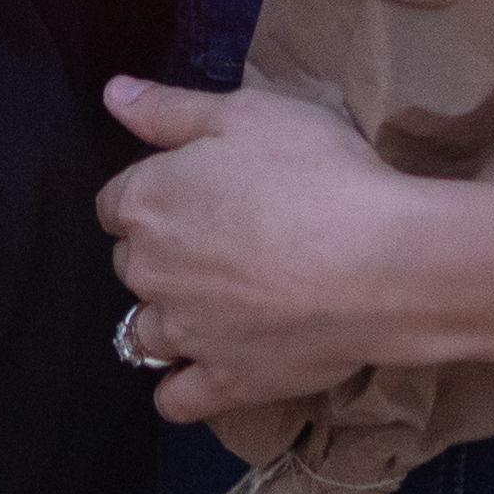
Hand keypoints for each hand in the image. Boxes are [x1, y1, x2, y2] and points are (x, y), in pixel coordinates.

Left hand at [97, 72, 433, 424]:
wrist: (381, 260)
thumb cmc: (315, 173)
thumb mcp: (246, 114)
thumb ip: (169, 109)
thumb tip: (111, 94)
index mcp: (148, 202)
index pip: (115, 204)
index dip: (155, 195)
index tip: (195, 193)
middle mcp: (150, 272)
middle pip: (132, 266)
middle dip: (162, 254)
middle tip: (221, 242)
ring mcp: (185, 335)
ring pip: (145, 333)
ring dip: (167, 319)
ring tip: (214, 307)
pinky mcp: (225, 382)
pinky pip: (175, 398)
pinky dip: (180, 387)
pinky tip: (203, 370)